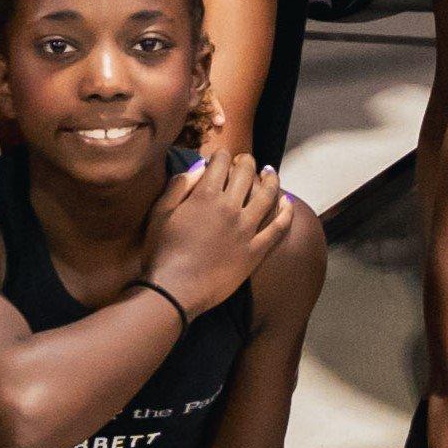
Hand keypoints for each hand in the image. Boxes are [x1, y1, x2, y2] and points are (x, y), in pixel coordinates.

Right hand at [142, 148, 289, 313]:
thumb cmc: (161, 252)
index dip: (221, 156)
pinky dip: (286, 211)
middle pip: (246, 173)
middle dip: (246, 162)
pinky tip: (288, 201)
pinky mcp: (256, 250)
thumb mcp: (159, 213)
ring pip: (267, 195)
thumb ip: (178, 186)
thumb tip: (199, 167)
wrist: (174, 291)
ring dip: (271, 179)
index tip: (221, 158)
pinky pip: (278, 227)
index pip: (221, 162)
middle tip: (244, 162)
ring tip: (270, 172)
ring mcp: (246, 229)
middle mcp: (230, 207)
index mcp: (206, 195)